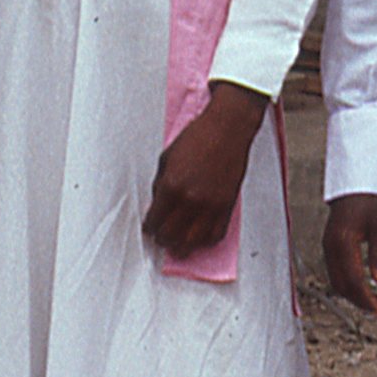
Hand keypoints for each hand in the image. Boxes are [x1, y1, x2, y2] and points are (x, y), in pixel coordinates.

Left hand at [143, 83, 266, 256]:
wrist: (227, 129)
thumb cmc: (196, 138)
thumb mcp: (167, 158)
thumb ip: (159, 184)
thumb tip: (157, 206)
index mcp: (171, 186)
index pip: (154, 220)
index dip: (149, 227)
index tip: (149, 227)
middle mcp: (190, 200)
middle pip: (171, 236)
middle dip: (162, 239)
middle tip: (160, 237)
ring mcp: (210, 206)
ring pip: (192, 242)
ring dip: (182, 246)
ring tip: (177, 245)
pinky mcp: (227, 206)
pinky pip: (215, 235)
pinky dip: (205, 241)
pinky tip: (199, 237)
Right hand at [323, 195, 376, 314]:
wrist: (357, 182)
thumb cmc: (370, 199)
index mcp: (342, 242)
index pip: (352, 281)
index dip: (365, 299)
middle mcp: (330, 246)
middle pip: (341, 285)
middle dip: (359, 302)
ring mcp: (328, 246)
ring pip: (337, 280)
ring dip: (353, 295)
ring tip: (373, 302)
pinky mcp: (330, 245)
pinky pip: (336, 272)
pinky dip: (348, 284)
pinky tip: (362, 287)